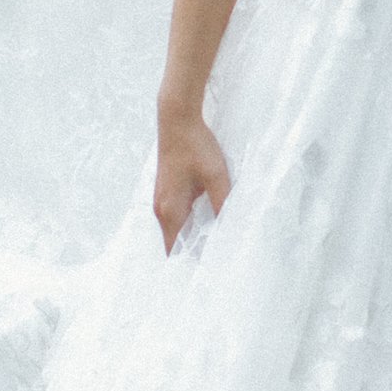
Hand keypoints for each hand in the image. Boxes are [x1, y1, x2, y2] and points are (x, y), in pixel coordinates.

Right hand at [153, 104, 230, 251]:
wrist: (177, 119)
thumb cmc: (195, 147)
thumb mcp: (217, 177)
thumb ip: (223, 205)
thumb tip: (230, 230)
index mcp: (170, 211)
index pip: (175, 250)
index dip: (190, 262)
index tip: (209, 271)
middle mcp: (161, 209)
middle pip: (175, 243)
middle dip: (194, 253)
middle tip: (219, 260)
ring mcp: (162, 200)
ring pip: (177, 229)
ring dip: (193, 237)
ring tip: (216, 244)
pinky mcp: (166, 190)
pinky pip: (177, 216)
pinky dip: (191, 223)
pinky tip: (209, 221)